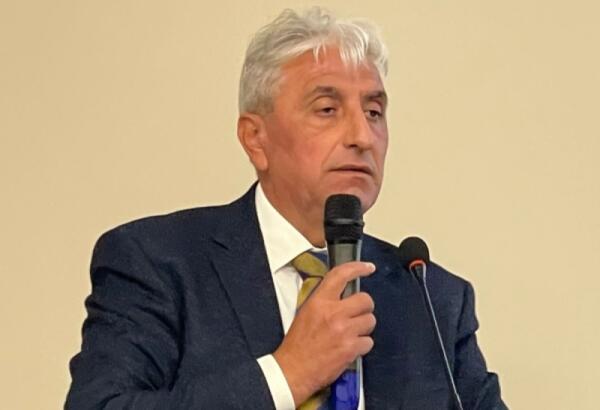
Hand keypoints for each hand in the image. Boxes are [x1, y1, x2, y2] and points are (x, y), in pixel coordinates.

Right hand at [273, 261, 376, 405]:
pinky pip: (368, 342)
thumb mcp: (306, 313)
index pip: (340, 275)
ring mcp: (344, 331)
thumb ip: (324, 301)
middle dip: (365, 308)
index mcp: (319, 302)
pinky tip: (350, 348)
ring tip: (351, 334)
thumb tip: (342, 294)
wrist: (293, 370)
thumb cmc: (297, 344)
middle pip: (365, 300)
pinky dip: (362, 346)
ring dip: (364, 328)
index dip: (357, 268)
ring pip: (370, 321)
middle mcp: (333, 313)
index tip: (368, 267)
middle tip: (357, 315)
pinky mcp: (351, 348)